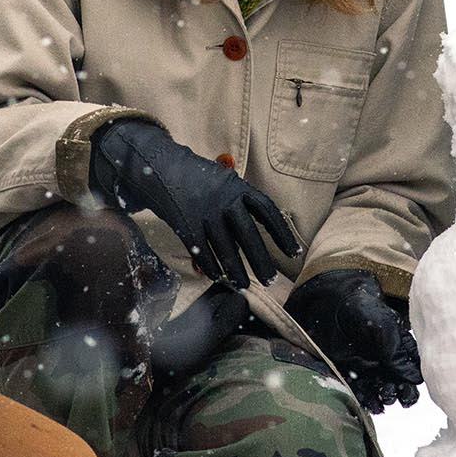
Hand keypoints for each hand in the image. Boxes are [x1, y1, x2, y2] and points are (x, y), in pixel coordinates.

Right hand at [89, 120, 301, 287]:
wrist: (162, 170)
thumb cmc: (200, 179)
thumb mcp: (226, 181)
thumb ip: (243, 200)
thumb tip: (264, 226)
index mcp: (238, 187)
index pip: (266, 210)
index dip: (281, 233)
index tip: (293, 252)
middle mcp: (224, 201)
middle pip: (248, 234)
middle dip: (261, 260)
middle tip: (271, 281)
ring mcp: (204, 214)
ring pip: (225, 248)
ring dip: (236, 270)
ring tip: (245, 286)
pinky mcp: (187, 226)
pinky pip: (203, 252)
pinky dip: (212, 266)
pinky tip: (219, 278)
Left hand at [285, 268, 420, 412]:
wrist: (328, 303)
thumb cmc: (361, 308)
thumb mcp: (384, 325)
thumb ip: (397, 351)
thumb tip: (415, 377)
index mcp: (398, 345)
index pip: (412, 368)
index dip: (413, 382)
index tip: (409, 390)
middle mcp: (386, 359)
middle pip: (399, 383)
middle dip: (400, 393)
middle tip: (396, 396)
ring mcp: (368, 368)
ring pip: (381, 390)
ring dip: (384, 398)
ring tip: (382, 399)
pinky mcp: (350, 373)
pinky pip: (360, 391)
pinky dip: (366, 400)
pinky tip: (370, 404)